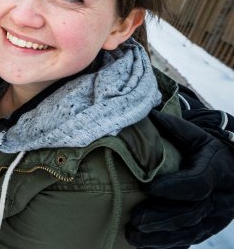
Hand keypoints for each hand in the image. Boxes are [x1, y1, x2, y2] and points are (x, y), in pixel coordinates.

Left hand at [126, 110, 233, 247]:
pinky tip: (145, 244)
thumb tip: (149, 116)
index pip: (196, 184)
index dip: (172, 188)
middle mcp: (219, 198)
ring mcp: (216, 217)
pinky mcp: (210, 228)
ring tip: (132, 236)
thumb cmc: (210, 151)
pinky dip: (168, 243)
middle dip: (160, 218)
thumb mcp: (198, 137)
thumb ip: (175, 129)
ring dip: (160, 236)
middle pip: (190, 212)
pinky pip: (190, 239)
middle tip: (134, 220)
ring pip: (189, 231)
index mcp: (215, 172)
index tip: (146, 187)